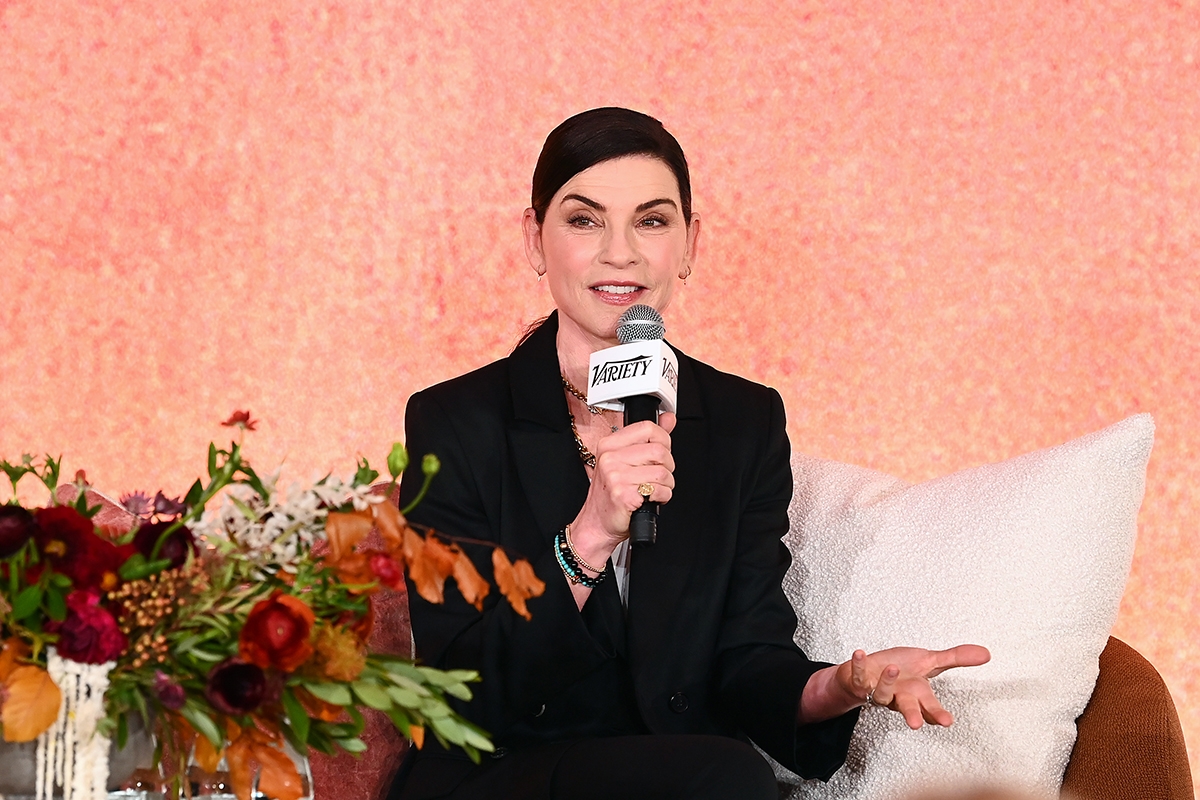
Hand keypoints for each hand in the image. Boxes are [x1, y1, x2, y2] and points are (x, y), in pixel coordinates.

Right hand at [569, 411, 676, 563]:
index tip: (661, 453)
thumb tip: (669, 418)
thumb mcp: (625, 461)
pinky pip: (659, 490)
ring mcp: (615, 476)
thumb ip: (649, 438)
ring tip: (654, 490)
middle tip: (659, 477)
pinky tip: (651, 500)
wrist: (596, 524)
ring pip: (662, 472)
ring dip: (666, 485)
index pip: (647, 428)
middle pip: (659, 451)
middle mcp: (610, 458)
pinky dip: (663, 497)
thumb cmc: (611, 494)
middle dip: (668, 467)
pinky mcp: (623, 495)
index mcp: (609, 445)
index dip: (663, 441)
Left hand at [839, 645, 990, 728]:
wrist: (870, 670)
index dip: (937, 715)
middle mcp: (898, 696)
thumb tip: (985, 653)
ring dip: (886, 682)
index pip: (930, 707)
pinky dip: (857, 665)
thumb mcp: (930, 661)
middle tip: (916, 724)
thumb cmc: (901, 668)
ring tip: (893, 669)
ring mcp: (878, 690)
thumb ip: (956, 658)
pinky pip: (857, 675)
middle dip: (912, 715)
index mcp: (917, 693)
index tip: (946, 721)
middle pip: (907, 708)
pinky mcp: (859, 681)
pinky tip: (860, 654)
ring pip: (881, 693)